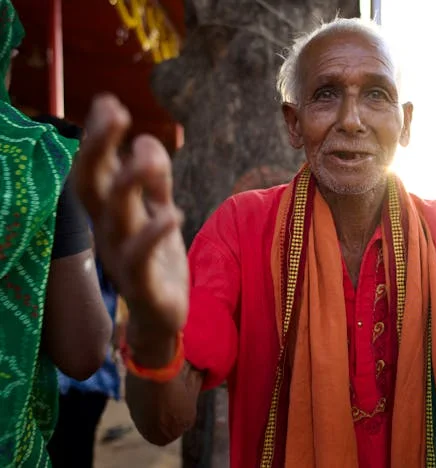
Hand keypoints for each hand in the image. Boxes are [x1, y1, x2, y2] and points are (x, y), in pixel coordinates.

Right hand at [73, 95, 188, 337]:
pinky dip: (154, 235)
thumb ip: (154, 180)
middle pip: (92, 187)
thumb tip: (146, 140)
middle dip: (100, 148)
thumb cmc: (156, 259)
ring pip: (115, 218)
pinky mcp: (143, 284)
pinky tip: (172, 214)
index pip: (96, 169)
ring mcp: (121, 259)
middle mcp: (107, 231)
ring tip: (148, 154)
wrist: (162, 318)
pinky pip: (142, 258)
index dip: (99, 137)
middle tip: (116, 113)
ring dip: (128, 185)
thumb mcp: (158, 212)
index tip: (108, 100)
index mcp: (109, 213)